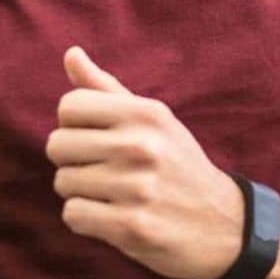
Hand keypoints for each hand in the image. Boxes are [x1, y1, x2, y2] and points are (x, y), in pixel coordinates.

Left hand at [47, 47, 245, 278]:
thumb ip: (107, 89)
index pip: (69, 106)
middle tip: (101, 170)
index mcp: (146, 114)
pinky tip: (112, 216)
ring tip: (113, 194)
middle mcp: (142, 146)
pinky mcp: (132, 226)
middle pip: (57, 144)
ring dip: (80, 192)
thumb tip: (71, 53)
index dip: (74, 125)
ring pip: (63, 182)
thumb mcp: (154, 120)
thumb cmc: (177, 165)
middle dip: (71, 161)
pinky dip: (86, 219)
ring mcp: (138, 187)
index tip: (96, 139)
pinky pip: (73, 215)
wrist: (222, 223)